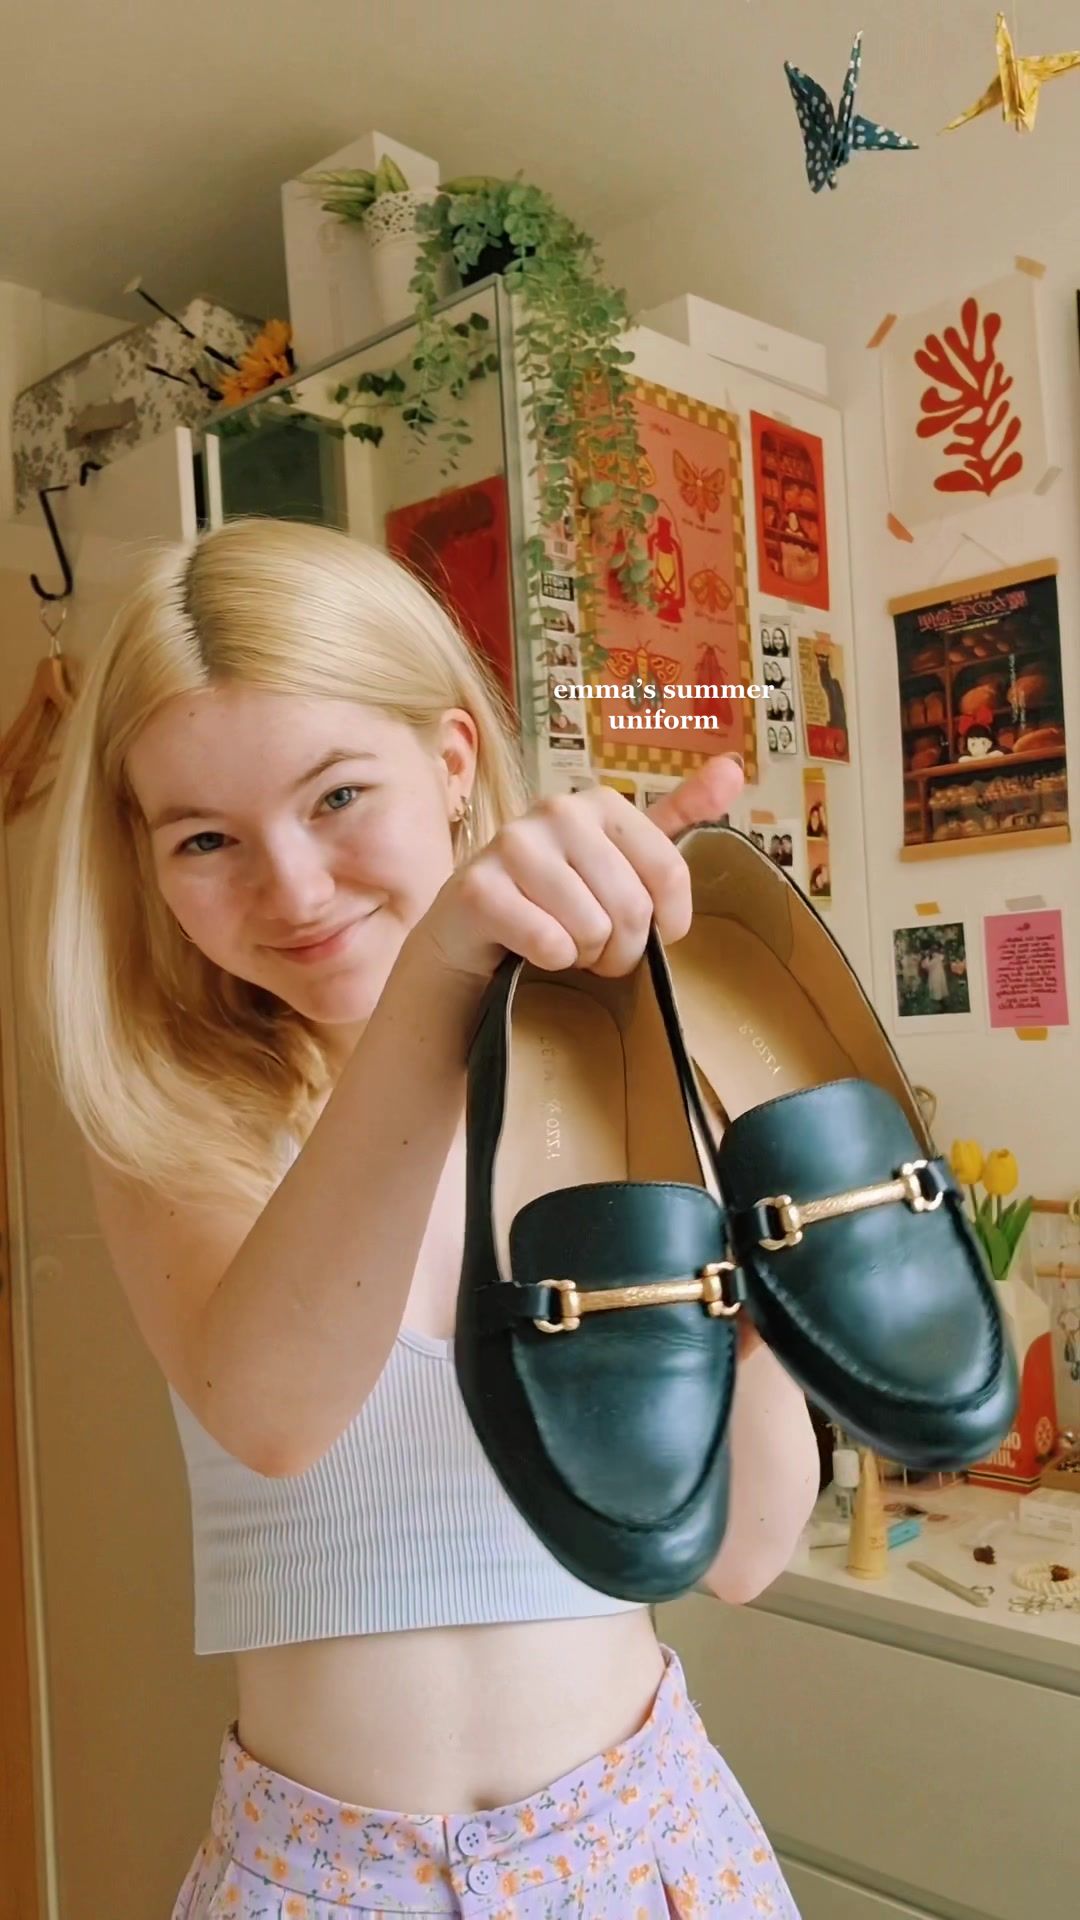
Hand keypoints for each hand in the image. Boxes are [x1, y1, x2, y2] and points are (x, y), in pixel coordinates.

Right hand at [420, 753, 744, 983]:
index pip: (670, 875)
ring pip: (591, 929)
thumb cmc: (554, 899)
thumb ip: (678, 816)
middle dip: (621, 950)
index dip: (665, 924)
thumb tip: (735, 767)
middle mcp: (556, 810)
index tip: (644, 932)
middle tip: (596, 950)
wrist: (470, 935)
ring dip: (583, 957)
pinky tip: (530, 951)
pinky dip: (549, 962)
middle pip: (632, 907)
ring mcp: (512, 845)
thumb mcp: (621, 857)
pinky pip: (549, 943)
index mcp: (600, 802)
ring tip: (564, 945)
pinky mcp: (478, 889)